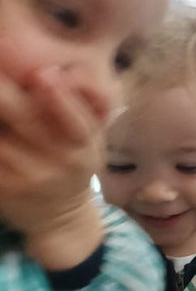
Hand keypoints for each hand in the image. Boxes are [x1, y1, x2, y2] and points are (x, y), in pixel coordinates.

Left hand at [0, 66, 102, 268]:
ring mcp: (26, 176)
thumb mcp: (93, 141)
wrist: (61, 218)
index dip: (59, 97)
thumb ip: (85, 108)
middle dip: (4, 90)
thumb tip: (62, 72)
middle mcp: (57, 163)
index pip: (75, 121)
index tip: (44, 73)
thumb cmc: (75, 167)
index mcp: (83, 148)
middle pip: (26, 118)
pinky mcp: (2, 187)